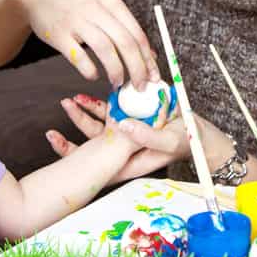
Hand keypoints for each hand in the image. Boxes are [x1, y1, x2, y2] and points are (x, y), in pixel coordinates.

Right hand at [14, 0, 159, 89]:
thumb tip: (149, 55)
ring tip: (118, 84)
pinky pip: (78, 55)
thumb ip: (125, 27)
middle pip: (125, 42)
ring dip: (115, 70)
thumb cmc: (77, 4)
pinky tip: (94, 75)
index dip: (148, 58)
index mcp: (111, 3)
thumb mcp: (103, 6)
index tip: (154, 76)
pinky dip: (89, 69)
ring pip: (104, 48)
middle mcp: (96, 10)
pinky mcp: (59, 34)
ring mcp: (76, 21)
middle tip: (140, 86)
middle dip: (137, 68)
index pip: (137, 33)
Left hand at [46, 93, 183, 181]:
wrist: (201, 135)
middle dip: (75, 126)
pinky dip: (102, 104)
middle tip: (64, 105)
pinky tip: (94, 93)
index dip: (72, 153)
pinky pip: (112, 113)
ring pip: (99, 126)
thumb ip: (146, 135)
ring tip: (73, 98)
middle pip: (91, 143)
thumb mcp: (168, 140)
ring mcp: (126, 135)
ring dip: (86, 111)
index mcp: (127, 162)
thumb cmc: (188, 142)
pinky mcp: (132, 121)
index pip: (93, 164)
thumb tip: (122, 126)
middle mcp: (122, 150)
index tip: (55, 139)